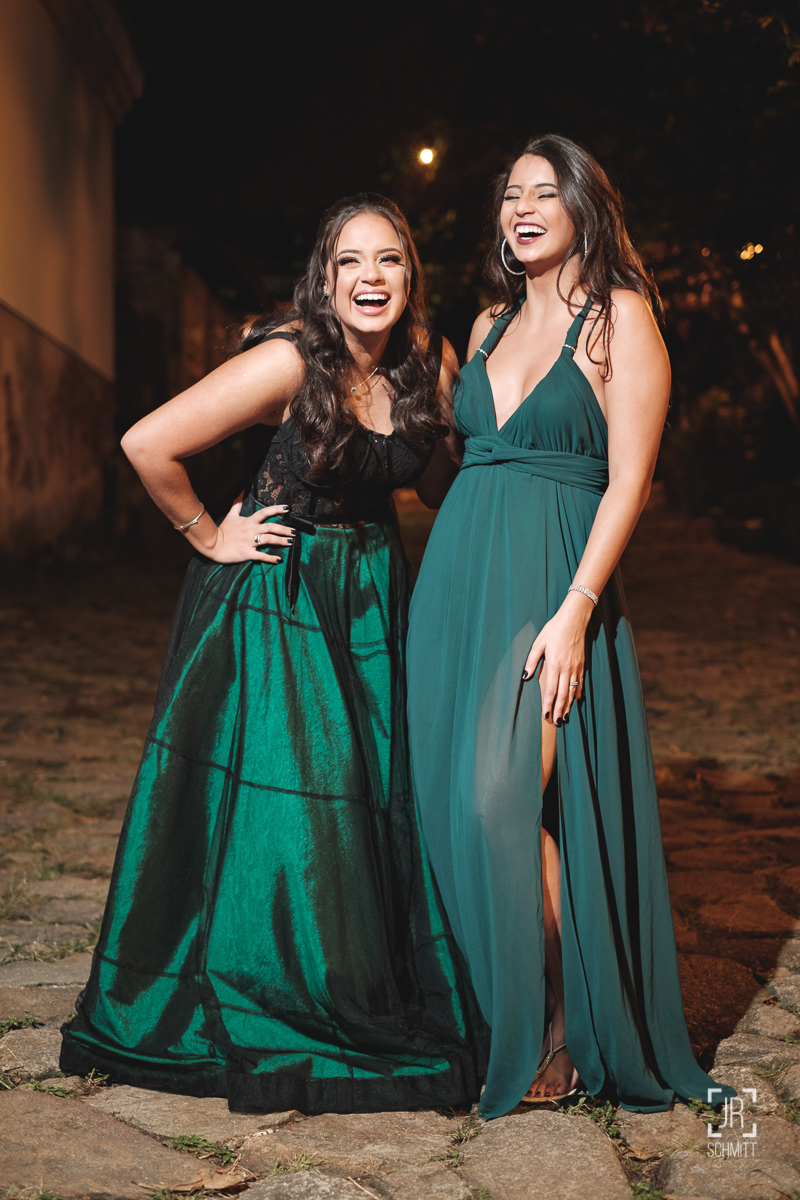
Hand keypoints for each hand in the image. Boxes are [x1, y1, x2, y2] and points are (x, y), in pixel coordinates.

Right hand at [199, 501, 294, 563]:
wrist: (212, 543)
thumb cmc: (223, 530)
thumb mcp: (231, 515)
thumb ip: (238, 503)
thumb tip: (242, 491)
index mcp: (249, 521)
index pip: (265, 512)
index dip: (277, 509)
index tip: (288, 509)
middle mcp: (251, 530)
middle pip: (271, 527)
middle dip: (284, 529)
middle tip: (294, 532)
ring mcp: (249, 542)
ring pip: (268, 540)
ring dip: (280, 541)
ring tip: (290, 542)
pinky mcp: (247, 553)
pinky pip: (261, 556)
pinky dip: (271, 558)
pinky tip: (279, 559)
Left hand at [521, 592, 592, 724]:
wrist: (574, 620)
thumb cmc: (554, 630)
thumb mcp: (538, 643)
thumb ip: (531, 661)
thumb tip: (525, 677)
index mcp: (554, 665)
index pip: (550, 690)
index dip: (548, 705)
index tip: (545, 717)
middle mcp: (566, 669)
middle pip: (562, 695)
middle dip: (559, 711)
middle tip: (556, 724)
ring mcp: (576, 667)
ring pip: (572, 692)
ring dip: (568, 706)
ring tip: (565, 718)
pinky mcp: (582, 665)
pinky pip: (580, 683)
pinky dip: (577, 694)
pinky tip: (575, 702)